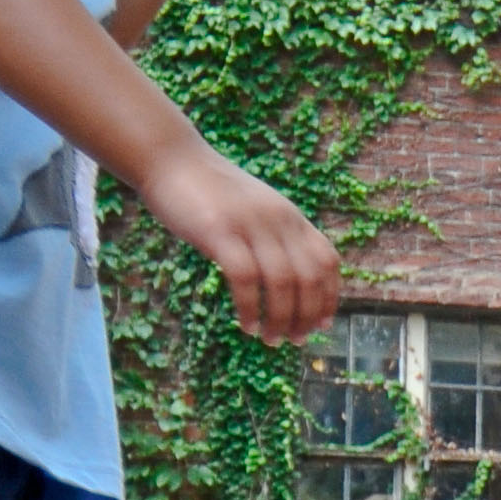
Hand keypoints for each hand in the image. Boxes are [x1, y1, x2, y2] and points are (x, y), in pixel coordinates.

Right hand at [130, 139, 335, 340]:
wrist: (172, 160)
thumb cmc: (209, 193)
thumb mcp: (253, 210)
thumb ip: (271, 236)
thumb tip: (286, 279)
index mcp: (290, 215)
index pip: (326, 260)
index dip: (328, 297)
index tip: (321, 325)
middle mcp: (278, 218)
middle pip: (309, 277)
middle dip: (306, 316)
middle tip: (294, 340)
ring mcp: (250, 223)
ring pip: (281, 282)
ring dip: (279, 319)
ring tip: (270, 339)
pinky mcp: (219, 231)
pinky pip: (245, 278)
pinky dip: (250, 308)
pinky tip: (246, 324)